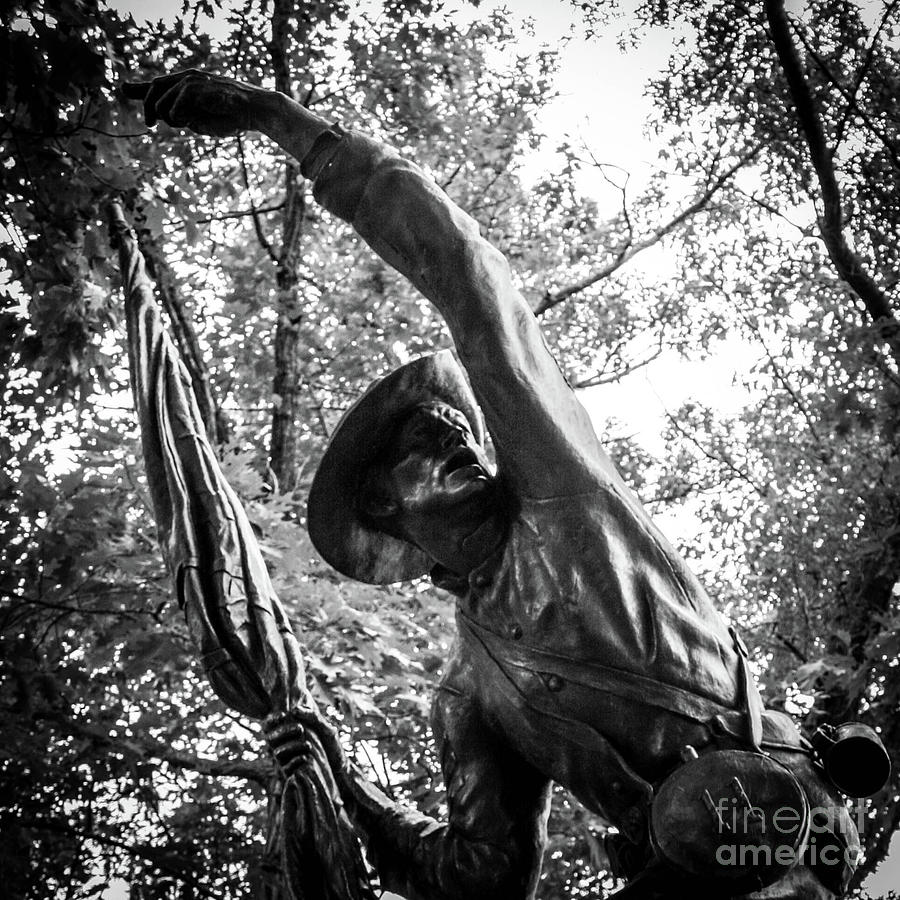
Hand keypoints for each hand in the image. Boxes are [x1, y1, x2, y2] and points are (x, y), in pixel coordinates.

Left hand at [123, 69, 260, 136]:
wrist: (252, 109)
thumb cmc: (230, 116)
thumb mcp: (201, 117)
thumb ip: (182, 114)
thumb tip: (161, 116)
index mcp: (187, 84)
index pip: (158, 85)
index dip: (139, 88)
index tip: (123, 88)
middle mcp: (185, 79)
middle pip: (153, 91)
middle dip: (146, 109)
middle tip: (148, 125)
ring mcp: (188, 81)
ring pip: (160, 105)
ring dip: (171, 120)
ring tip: (191, 122)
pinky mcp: (191, 88)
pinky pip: (173, 111)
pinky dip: (181, 120)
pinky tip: (196, 119)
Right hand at [264, 708, 348, 780]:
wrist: (340, 766)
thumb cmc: (332, 744)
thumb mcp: (325, 728)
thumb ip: (312, 716)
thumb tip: (294, 710)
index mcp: (290, 731)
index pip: (271, 724)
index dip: (272, 719)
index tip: (282, 715)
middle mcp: (285, 745)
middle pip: (270, 738)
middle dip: (283, 732)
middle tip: (300, 728)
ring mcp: (287, 760)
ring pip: (277, 753)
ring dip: (290, 747)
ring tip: (308, 744)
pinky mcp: (293, 773)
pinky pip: (286, 769)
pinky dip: (294, 763)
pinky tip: (305, 758)